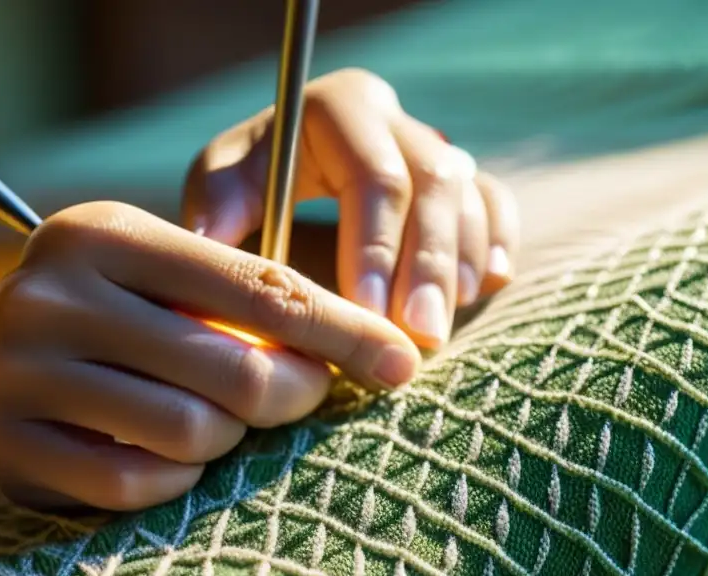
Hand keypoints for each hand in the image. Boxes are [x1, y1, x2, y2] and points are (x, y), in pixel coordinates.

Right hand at [0, 202, 420, 510]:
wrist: (19, 375)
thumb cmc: (129, 325)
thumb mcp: (181, 288)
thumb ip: (264, 303)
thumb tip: (388, 351)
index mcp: (98, 232)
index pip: (257, 286)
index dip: (344, 330)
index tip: (402, 362)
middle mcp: (43, 294)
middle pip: (234, 369)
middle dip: (291, 394)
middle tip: (301, 398)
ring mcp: (11, 373)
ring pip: (190, 431)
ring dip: (226, 439)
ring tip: (212, 419)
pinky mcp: (3, 448)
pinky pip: (135, 484)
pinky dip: (173, 480)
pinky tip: (167, 458)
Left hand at [182, 68, 519, 349]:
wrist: (277, 179)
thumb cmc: (244, 185)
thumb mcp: (220, 184)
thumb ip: (218, 203)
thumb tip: (211, 236)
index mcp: (340, 109)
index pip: (374, 177)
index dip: (376, 246)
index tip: (365, 312)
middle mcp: (396, 121)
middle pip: (435, 186)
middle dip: (427, 266)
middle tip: (418, 335)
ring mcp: (434, 147)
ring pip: (469, 196)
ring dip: (458, 265)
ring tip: (438, 326)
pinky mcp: (460, 181)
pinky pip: (495, 201)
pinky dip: (496, 242)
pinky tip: (488, 285)